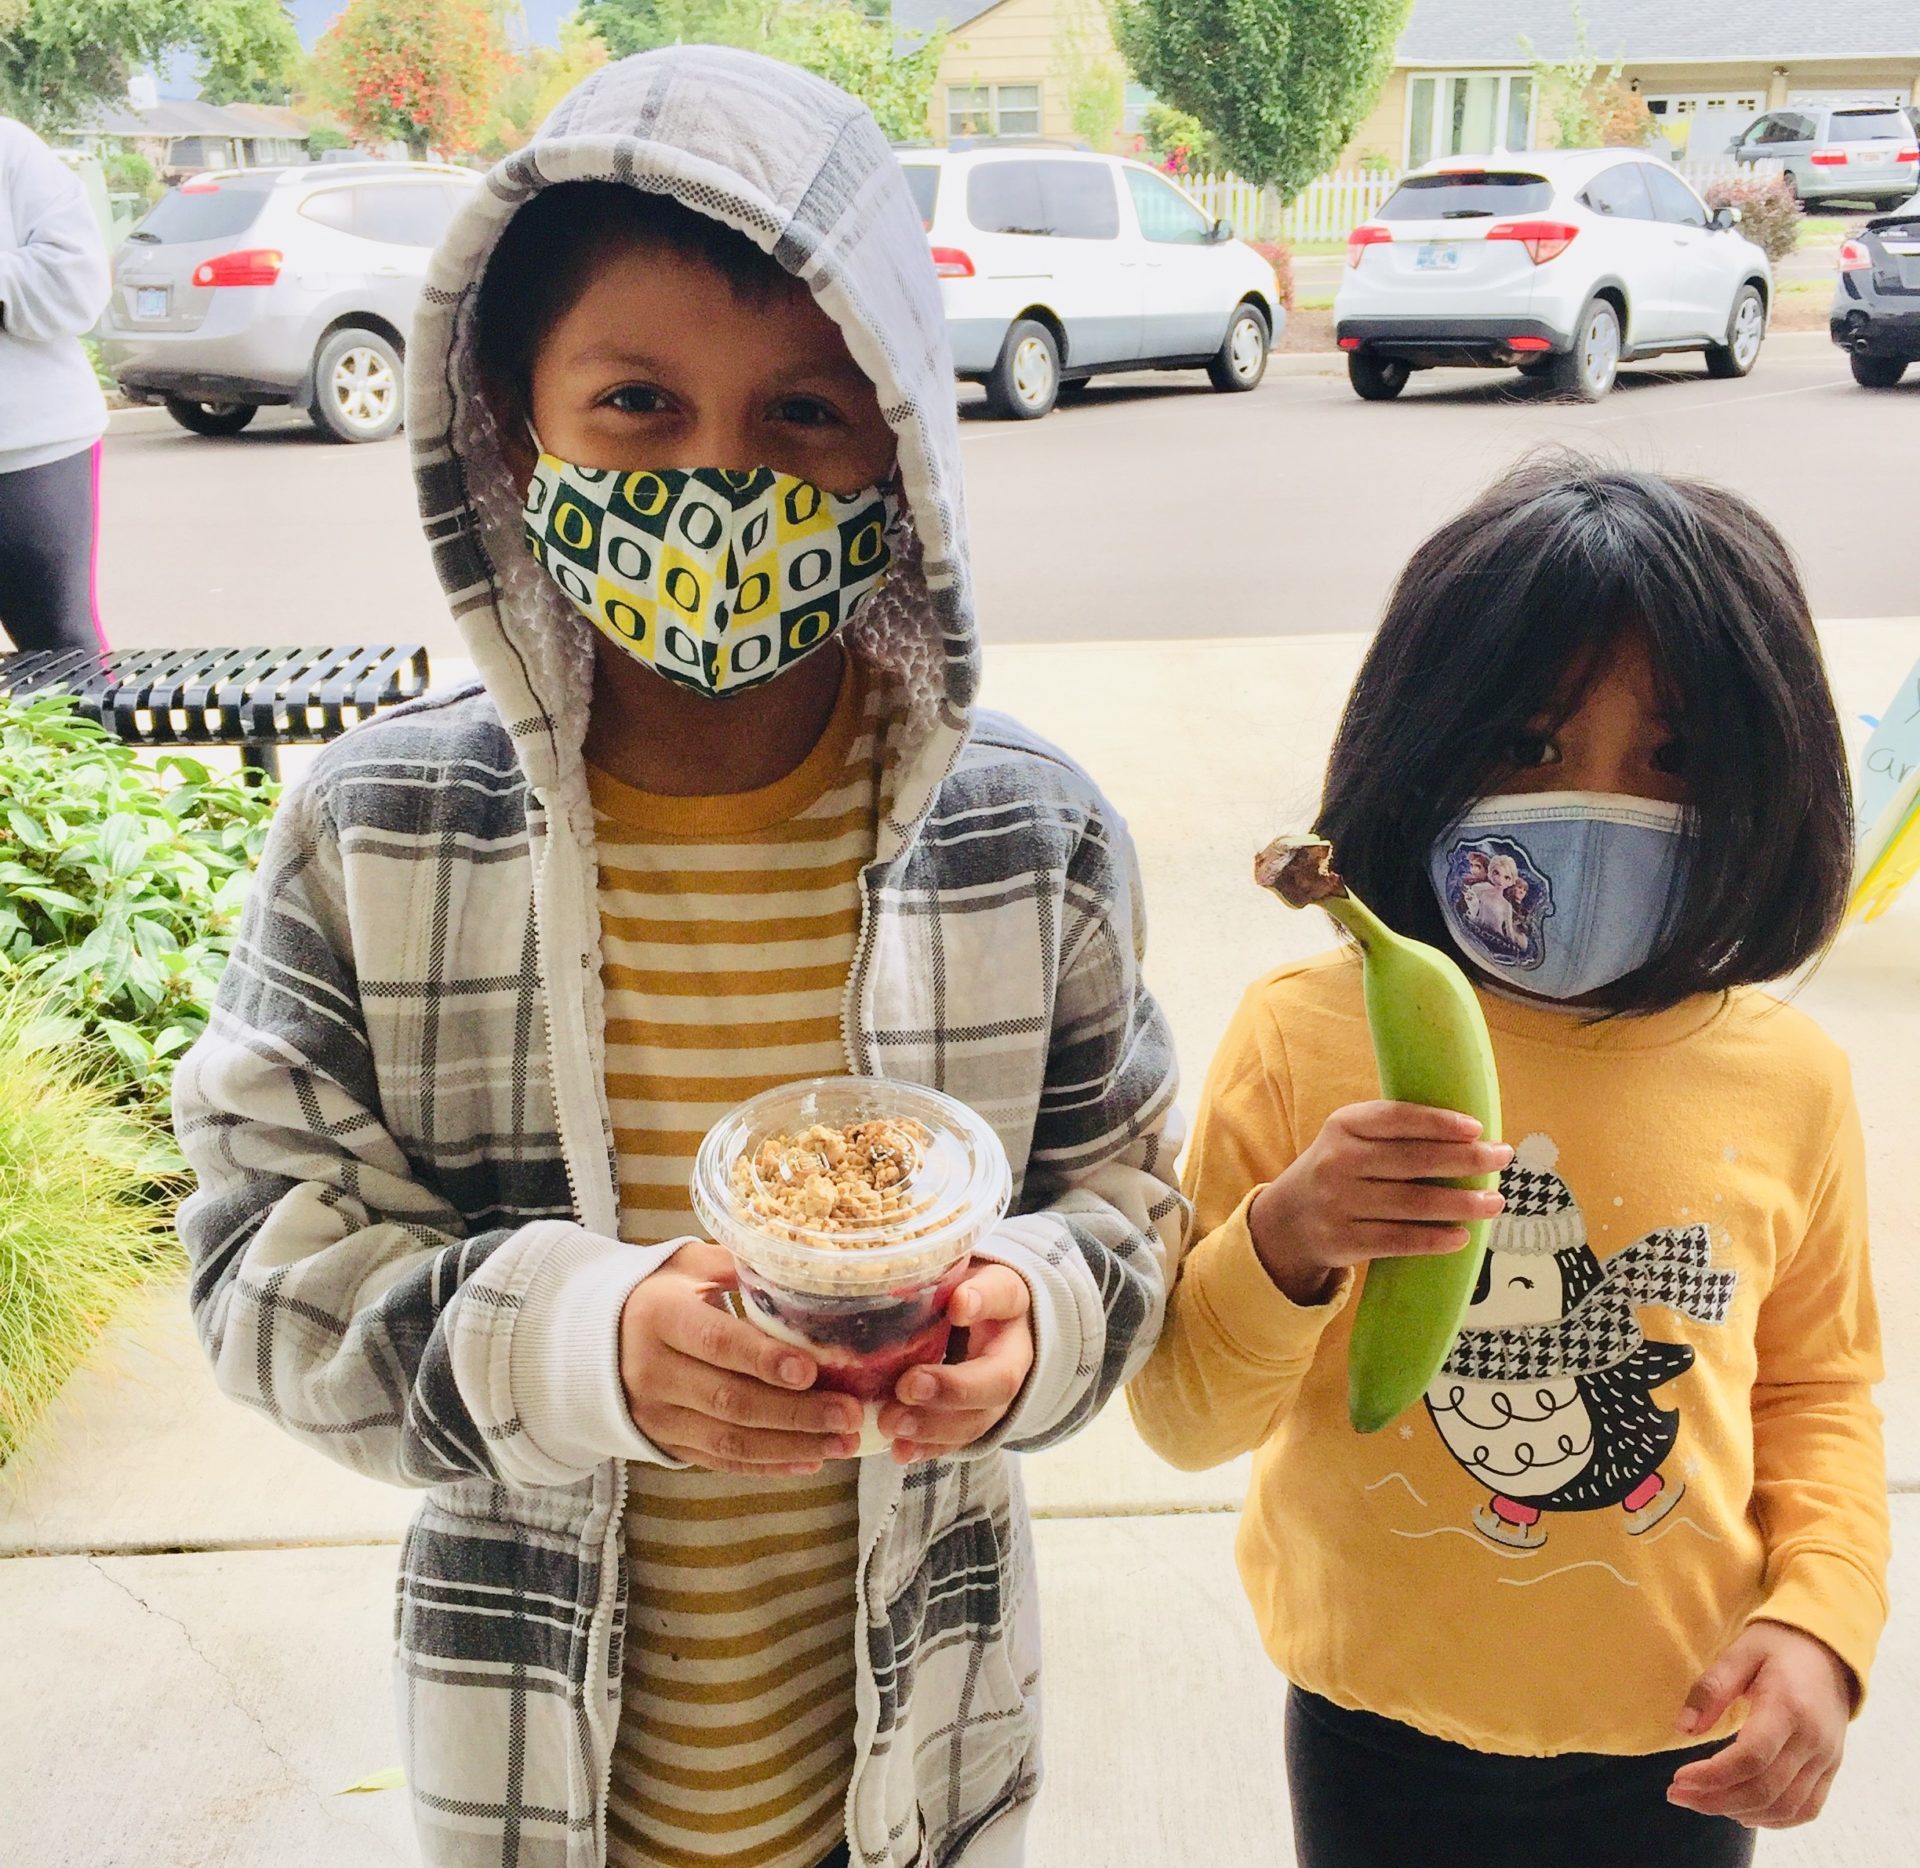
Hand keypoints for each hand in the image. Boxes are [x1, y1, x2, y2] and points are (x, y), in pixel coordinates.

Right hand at [618, 1240, 863, 1474]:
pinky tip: (811, 1460)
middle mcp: (654, 1371)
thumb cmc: (657, 1293)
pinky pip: (721, 1460)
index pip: (716, 1342)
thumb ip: (735, 1263)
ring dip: (791, 1445)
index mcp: (659, 1317)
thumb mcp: (686, 1265)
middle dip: (795, 1412)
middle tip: (848, 1414)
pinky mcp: (667, 1443)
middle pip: (730, 1399)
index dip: (763, 1359)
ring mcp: (658, 1414)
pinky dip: (767, 1465)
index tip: (809, 1369)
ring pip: (729, 1439)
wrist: (593, 1338)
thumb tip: (799, 1261)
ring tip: (843, 1442)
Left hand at [875, 1262, 1033, 1463]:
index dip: (983, 1301)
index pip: (1004, 1295)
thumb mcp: (954, 1269)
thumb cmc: (960, 1289)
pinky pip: (959, 1441)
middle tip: (908, 1386)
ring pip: (979, 1419)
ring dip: (935, 1426)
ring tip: (892, 1425)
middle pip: (998, 1379)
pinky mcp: (977, 1420)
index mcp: (1009, 1301)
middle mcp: (1013, 1352)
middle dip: (953, 1388)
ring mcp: (998, 1394)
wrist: (987, 1322)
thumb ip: (932, 1272)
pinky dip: (929, 1449)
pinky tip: (900, 1452)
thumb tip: (889, 1269)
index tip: (957, 1304)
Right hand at [1248, 1102, 1510, 1305]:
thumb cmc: (1340, 1171)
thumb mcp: (1352, 1138)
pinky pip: (1398, 1240)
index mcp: (1343, 1125)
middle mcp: (1337, 1161)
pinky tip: (1463, 1236)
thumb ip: (1395, 1133)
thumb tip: (1472, 1136)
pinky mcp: (1343, 1240)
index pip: (1396, 1118)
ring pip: (1411, 1204)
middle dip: (1465, 1160)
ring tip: (1495, 1202)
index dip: (1438, 1122)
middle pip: (1412, 1161)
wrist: (1287, 1220)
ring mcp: (1338, 1203)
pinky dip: (1434, 1240)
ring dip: (1461, 1204)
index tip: (1477, 1128)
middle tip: (1502, 1158)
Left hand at [1669, 1621, 1853, 1828]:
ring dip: (1740, 1812)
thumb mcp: (1739, 1652)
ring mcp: (1826, 1758)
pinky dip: (1774, 1819)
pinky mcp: (1831, 1768)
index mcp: (1788, 1707)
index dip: (1712, 1775)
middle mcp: (1813, 1740)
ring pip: (1786, 1806)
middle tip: (1677, 1795)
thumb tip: (1683, 1728)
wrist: (1829, 1649)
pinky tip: (1743, 1811)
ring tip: (1702, 1801)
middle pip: (1765, 1789)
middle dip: (1717, 1800)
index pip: (1751, 1757)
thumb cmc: (1778, 1646)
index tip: (1678, 1779)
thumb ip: (1711, 1688)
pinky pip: (1807, 1808)